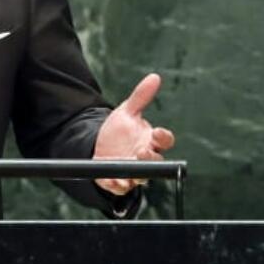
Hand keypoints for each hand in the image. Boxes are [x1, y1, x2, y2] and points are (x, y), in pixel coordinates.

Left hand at [93, 73, 175, 195]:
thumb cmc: (119, 129)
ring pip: (140, 177)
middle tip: (142, 151)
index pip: (165, 140)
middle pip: (155, 161)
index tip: (157, 133)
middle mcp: (145, 157)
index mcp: (151, 139)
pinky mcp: (119, 181)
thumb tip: (154, 77)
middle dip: (150, 158)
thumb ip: (141, 96)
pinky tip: (111, 179)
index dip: (163, 138)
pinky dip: (117, 184)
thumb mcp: (127, 111)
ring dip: (134, 175)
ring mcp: (133, 171)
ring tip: (126, 171)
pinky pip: (121, 187)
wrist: (99, 144)